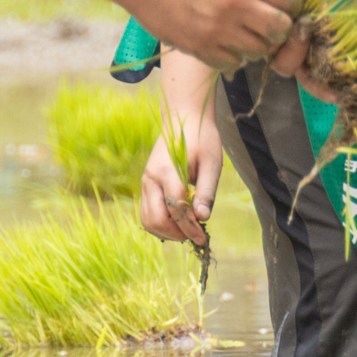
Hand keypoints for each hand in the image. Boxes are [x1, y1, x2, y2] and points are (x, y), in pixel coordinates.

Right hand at [120, 0, 303, 67]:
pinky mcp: (198, 45)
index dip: (292, 5)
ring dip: (257, 43)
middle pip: (281, 30)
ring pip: (259, 50)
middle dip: (280, 28)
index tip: (283, 5)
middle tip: (269, 23)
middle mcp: (236, 2)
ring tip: (245, 31)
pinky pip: (232, 62)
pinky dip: (234, 55)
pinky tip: (225, 40)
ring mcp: (216, 27)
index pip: (292, 0)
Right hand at [137, 94, 221, 249]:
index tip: (204, 239)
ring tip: (188, 232)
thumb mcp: (212, 163)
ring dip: (166, 232)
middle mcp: (150, 178)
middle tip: (196, 237)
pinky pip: (147, 212)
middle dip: (177, 233)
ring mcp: (145, 182)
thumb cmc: (202, 139)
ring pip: (147, 219)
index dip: (190, 227)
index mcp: (167, 170)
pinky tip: (178, 224)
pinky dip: (160, 223)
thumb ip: (207, 191)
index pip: (177, 208)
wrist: (183, 118)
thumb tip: (203, 218)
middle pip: (156, 219)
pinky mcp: (145, 185)